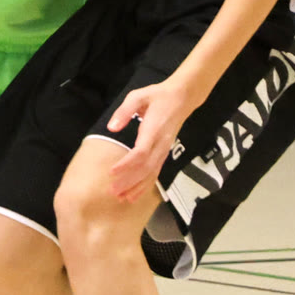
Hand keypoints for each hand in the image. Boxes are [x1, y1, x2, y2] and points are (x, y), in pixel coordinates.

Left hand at [103, 77, 199, 200]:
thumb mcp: (138, 96)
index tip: (112, 172)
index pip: (141, 152)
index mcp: (154, 129)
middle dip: (129, 181)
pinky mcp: (164, 153)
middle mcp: (161, 143)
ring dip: (137, 187)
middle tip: (112, 191)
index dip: (127, 164)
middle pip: (146, 168)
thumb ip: (124, 111)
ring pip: (152, 173)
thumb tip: (112, 128)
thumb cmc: (157, 96)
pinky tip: (135, 195)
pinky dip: (146, 185)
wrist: (182, 98)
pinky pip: (156, 172)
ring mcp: (164, 150)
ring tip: (121, 198)